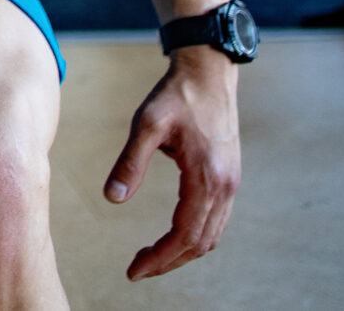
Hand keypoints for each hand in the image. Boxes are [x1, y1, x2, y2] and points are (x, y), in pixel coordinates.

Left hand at [105, 47, 240, 279]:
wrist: (209, 73)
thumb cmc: (175, 95)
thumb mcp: (147, 124)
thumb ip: (130, 162)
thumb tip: (112, 199)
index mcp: (207, 177)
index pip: (184, 234)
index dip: (159, 258)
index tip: (133, 270)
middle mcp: (225, 187)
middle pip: (200, 243)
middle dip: (168, 261)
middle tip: (136, 270)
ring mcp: (231, 184)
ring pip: (211, 235)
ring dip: (183, 252)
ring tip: (151, 259)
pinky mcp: (230, 178)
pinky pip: (216, 220)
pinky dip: (196, 236)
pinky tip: (173, 237)